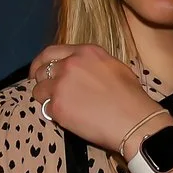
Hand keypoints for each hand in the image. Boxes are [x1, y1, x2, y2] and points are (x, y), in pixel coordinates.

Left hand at [30, 43, 169, 156]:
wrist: (135, 120)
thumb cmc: (130, 97)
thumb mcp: (113, 67)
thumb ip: (90, 63)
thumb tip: (75, 67)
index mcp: (85, 52)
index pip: (51, 52)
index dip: (41, 62)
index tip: (38, 71)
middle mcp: (70, 65)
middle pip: (41, 71)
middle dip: (41, 81)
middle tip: (45, 91)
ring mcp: (61, 85)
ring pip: (38, 90)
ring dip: (46, 99)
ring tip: (63, 106)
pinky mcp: (56, 105)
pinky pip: (45, 109)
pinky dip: (54, 114)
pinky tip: (70, 117)